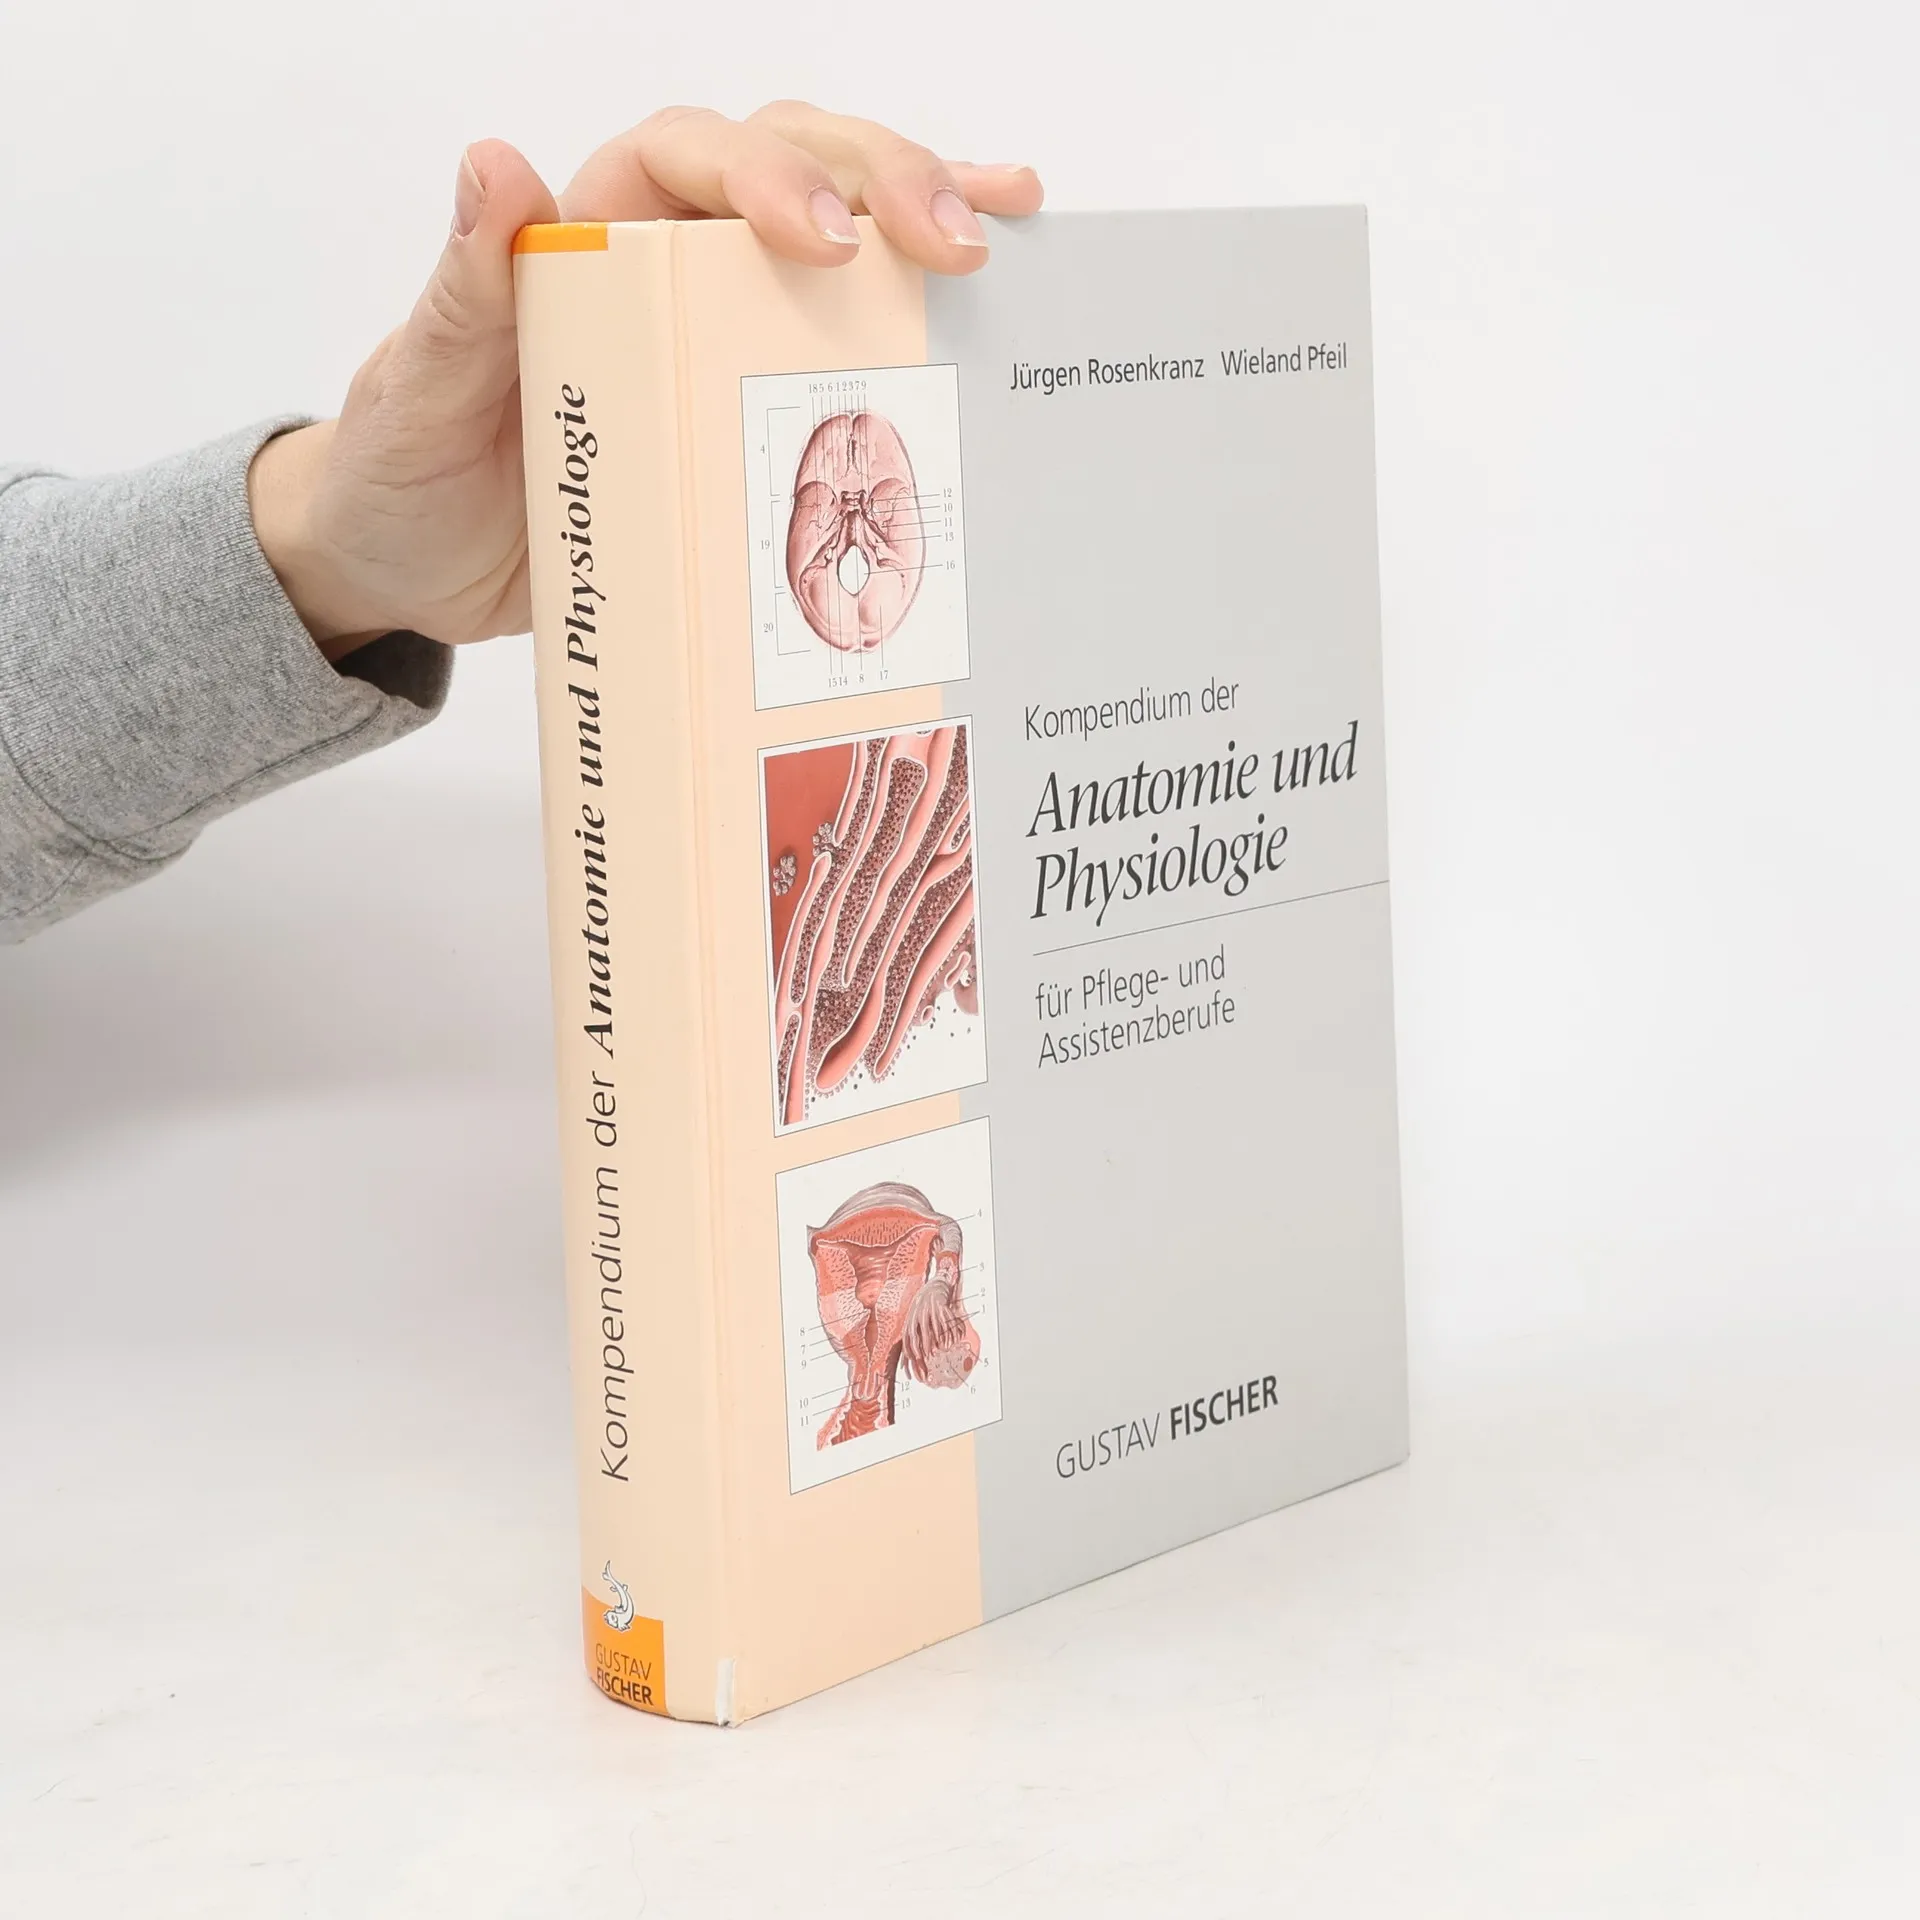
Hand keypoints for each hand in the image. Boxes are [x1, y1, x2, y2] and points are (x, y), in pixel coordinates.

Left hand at [248, 104, 1042, 661]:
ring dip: (923, 214)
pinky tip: (980, 290)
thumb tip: (496, 166)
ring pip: (835, 227)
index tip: (830, 239)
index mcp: (582, 236)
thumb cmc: (402, 472)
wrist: (406, 565)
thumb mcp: (420, 390)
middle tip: (957, 243)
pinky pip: (835, 337)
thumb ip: (461, 291)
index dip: (768, 175)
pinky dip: (908, 309)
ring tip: (1005, 226)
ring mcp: (711, 326)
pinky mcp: (742, 397)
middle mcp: (660, 260)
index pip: (688, 160)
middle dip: (882, 182)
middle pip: (790, 164)